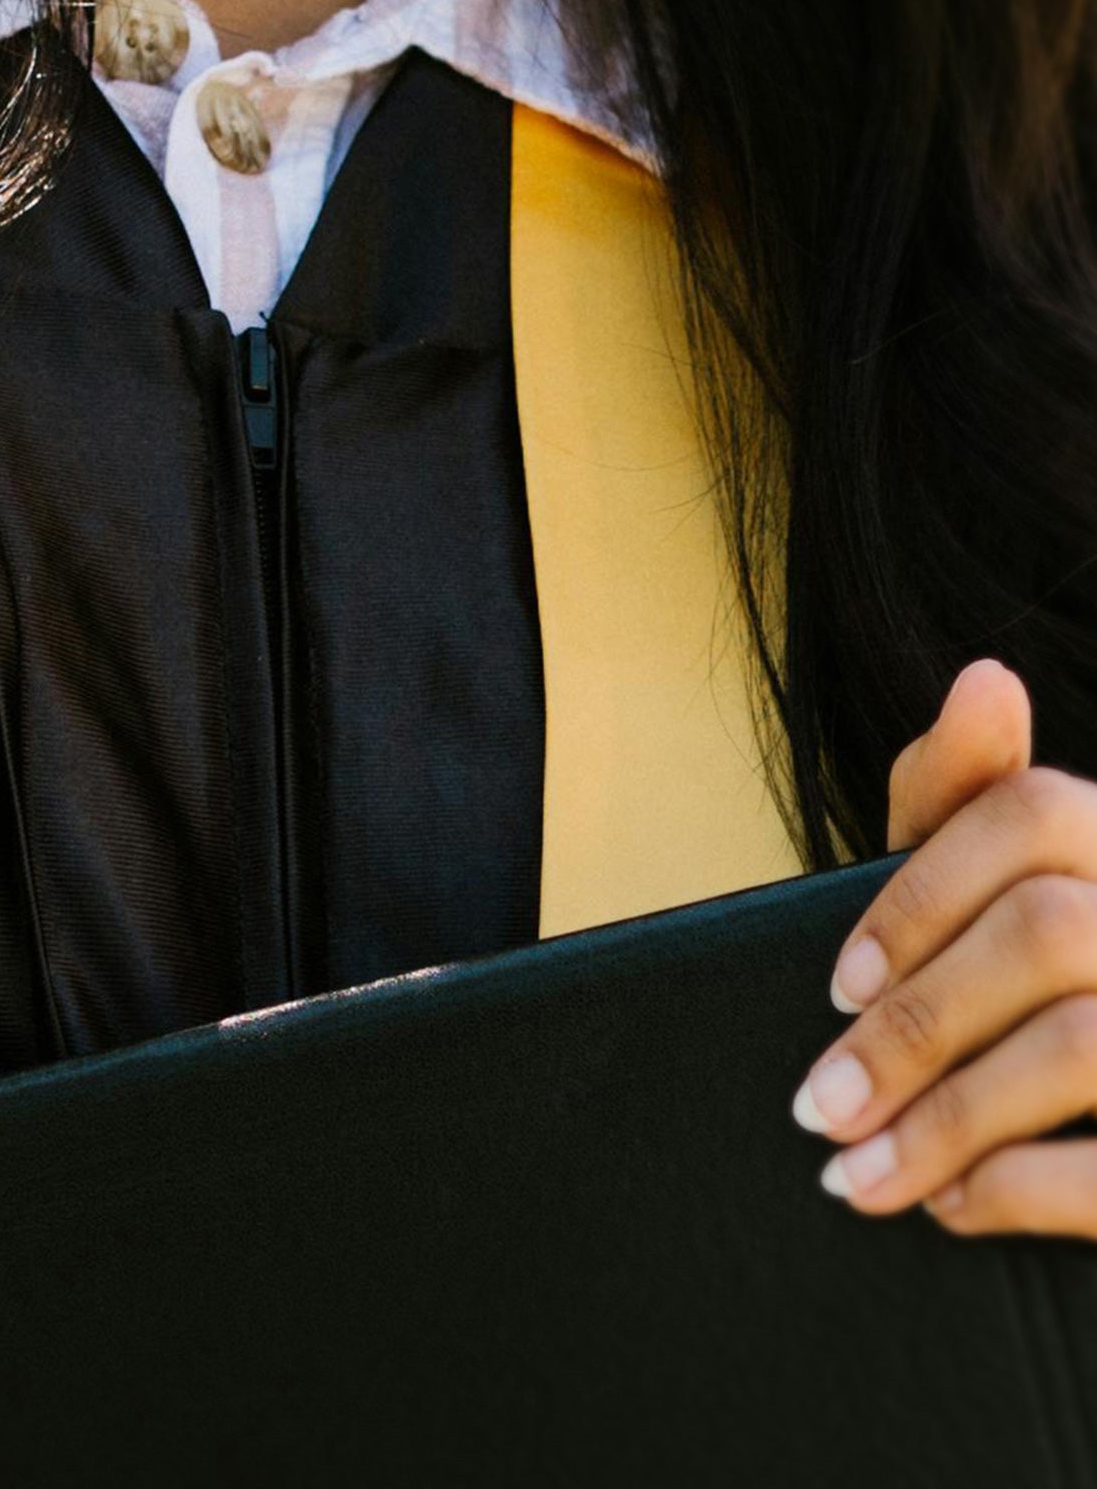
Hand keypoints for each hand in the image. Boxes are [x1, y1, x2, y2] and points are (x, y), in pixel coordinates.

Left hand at [790, 657, 1096, 1238]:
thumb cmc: (1039, 988)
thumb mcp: (996, 886)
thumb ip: (967, 797)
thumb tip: (986, 677)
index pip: (1032, 808)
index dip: (919, 895)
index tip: (835, 987)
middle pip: (1049, 933)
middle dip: (914, 1028)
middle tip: (815, 1108)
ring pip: (1081, 1042)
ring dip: (946, 1122)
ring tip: (853, 1176)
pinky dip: (1020, 1187)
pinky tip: (953, 1207)